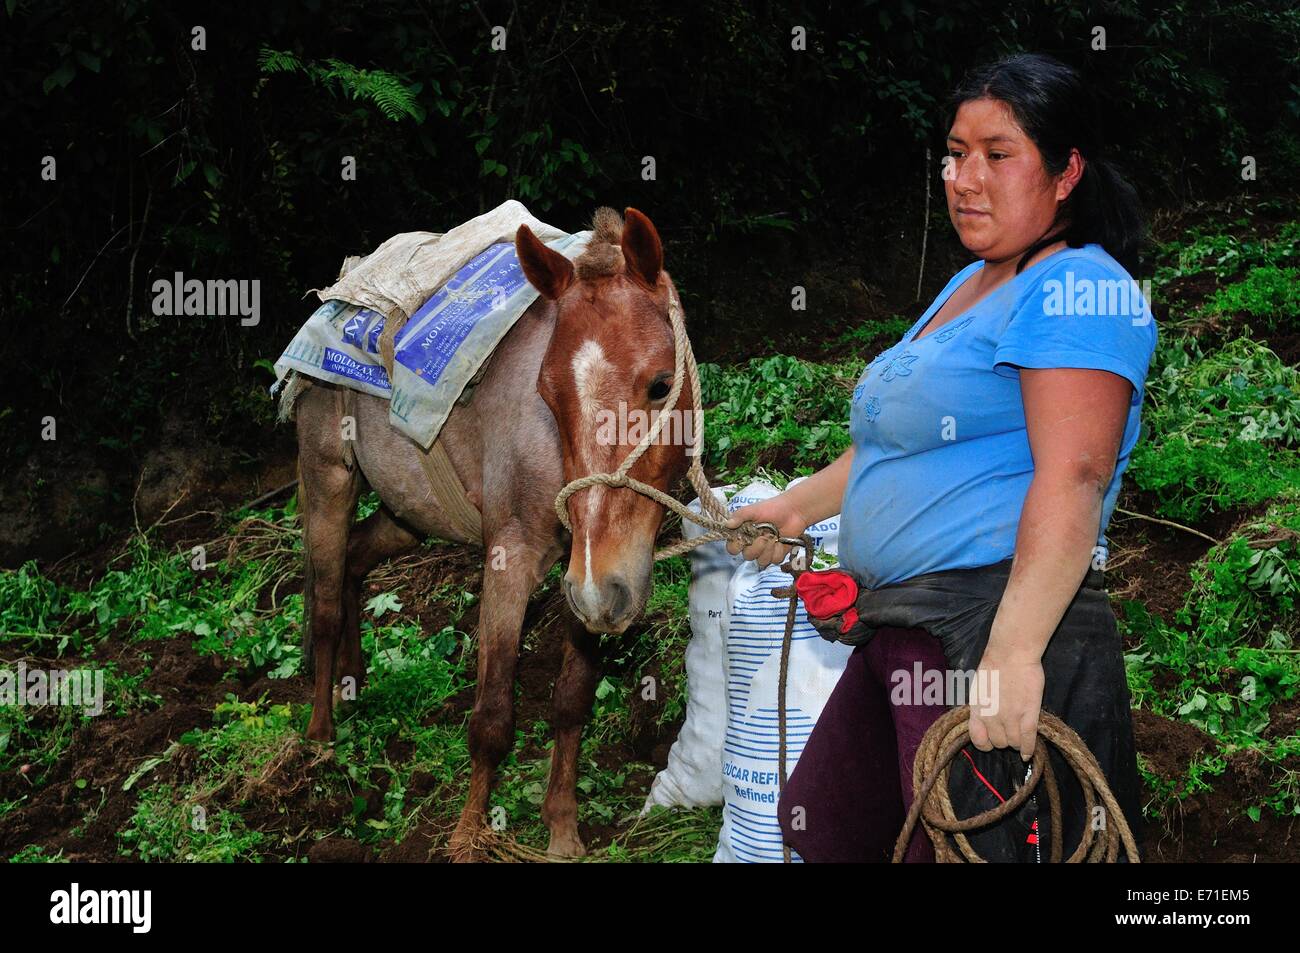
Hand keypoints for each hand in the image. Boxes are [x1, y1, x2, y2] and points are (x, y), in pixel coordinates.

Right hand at [723, 494, 806, 568]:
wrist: (794, 511)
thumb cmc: (773, 508)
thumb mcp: (754, 510)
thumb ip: (740, 515)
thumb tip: (727, 524)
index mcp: (743, 534)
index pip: (732, 548)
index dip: (736, 547)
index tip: (742, 539)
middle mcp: (752, 544)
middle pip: (747, 556)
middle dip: (756, 547)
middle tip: (764, 536)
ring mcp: (765, 551)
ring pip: (761, 561)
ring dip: (768, 549)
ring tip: (774, 537)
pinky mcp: (777, 554)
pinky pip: (775, 560)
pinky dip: (779, 550)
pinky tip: (781, 540)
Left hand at [967, 644, 1044, 762]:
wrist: (1011, 653)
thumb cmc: (994, 665)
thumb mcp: (978, 687)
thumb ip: (981, 705)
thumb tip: (983, 719)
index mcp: (977, 709)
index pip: (978, 738)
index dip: (985, 743)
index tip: (991, 742)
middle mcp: (992, 717)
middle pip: (998, 743)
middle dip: (1003, 741)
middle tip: (1010, 733)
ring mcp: (1011, 717)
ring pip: (1014, 743)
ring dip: (1017, 743)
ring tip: (1020, 737)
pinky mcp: (1029, 714)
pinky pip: (1028, 739)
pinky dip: (1029, 749)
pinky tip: (1028, 754)